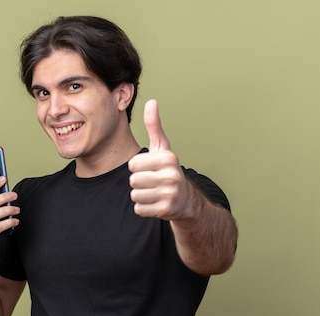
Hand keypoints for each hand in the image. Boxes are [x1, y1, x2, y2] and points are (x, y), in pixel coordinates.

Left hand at [128, 100, 193, 219]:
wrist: (187, 201)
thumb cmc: (169, 171)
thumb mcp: (163, 148)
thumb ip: (154, 126)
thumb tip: (151, 101)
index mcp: (168, 158)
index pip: (132, 164)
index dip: (137, 168)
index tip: (150, 169)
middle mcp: (172, 175)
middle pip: (132, 181)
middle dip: (139, 183)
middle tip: (152, 182)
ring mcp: (170, 194)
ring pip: (134, 196)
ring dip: (140, 196)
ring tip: (154, 192)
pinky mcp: (166, 210)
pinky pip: (139, 209)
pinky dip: (143, 209)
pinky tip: (155, 203)